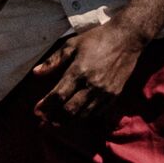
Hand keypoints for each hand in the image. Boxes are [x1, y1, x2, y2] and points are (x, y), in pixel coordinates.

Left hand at [23, 18, 151, 124]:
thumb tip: (36, 73)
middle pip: (70, 110)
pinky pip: (98, 112)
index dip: (46, 106)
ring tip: (57, 123)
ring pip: (84, 114)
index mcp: (79, 71)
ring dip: (69, 121)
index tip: (36, 111)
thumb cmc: (97, 39)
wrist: (128, 38)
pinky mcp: (115, 95)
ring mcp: (105, 92)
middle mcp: (92, 85)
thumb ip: (54, 60)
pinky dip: (85, 116)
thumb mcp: (72, 44)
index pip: (58, 95)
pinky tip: (77, 116)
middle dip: (54, 118)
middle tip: (44, 121)